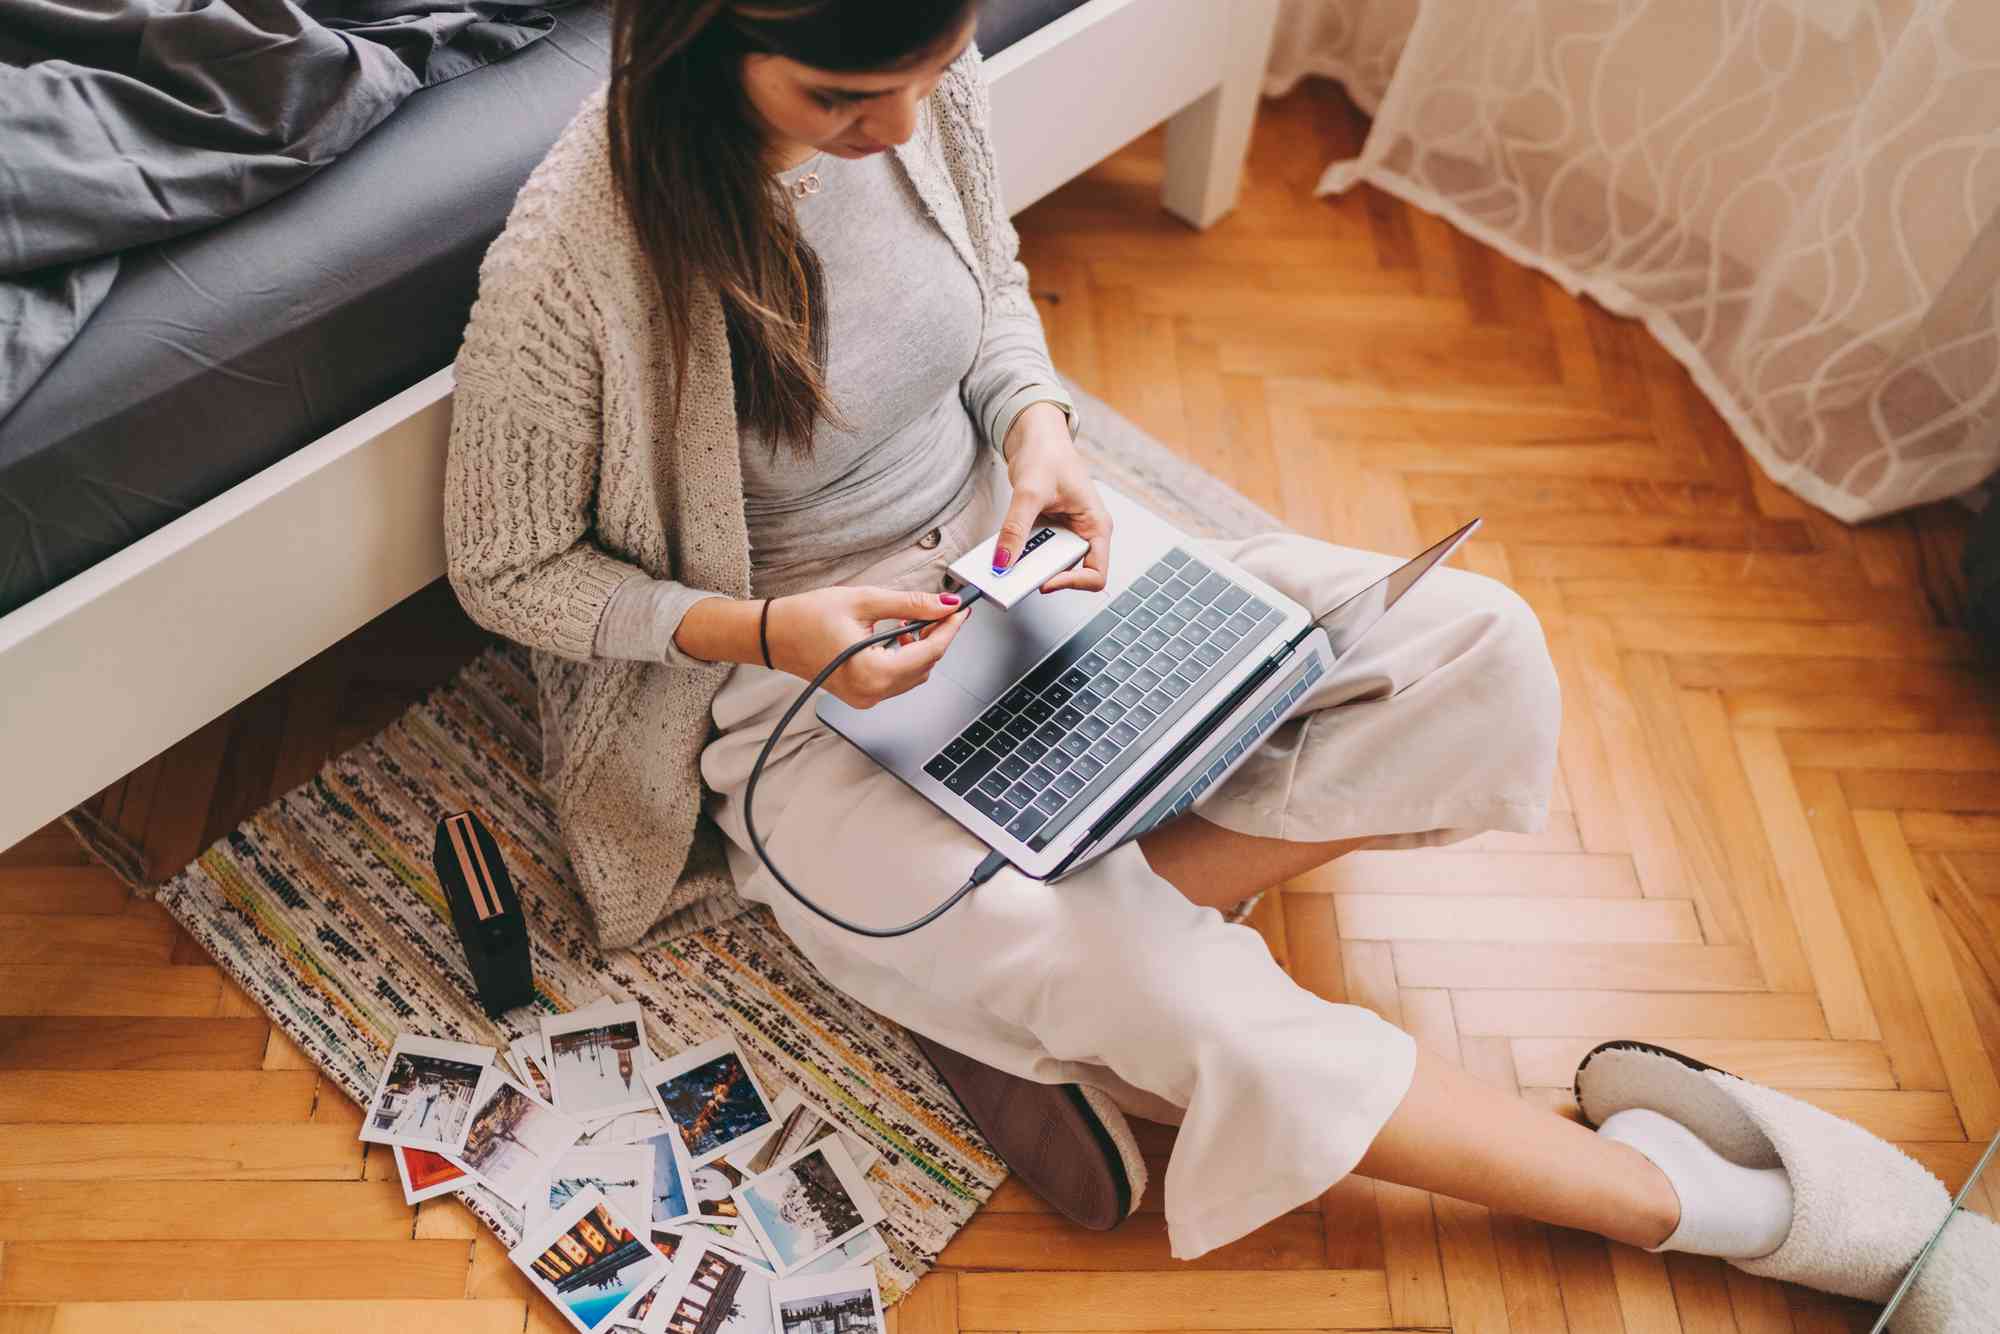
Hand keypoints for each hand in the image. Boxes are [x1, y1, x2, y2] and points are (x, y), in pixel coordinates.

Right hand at [766, 585, 970, 708]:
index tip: (961, 610)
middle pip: (925, 666)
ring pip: (914, 676)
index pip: (930, 652)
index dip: (950, 629)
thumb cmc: (805, 619)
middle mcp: (871, 693)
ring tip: (917, 620)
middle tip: (943, 610)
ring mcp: (866, 698)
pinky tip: (901, 636)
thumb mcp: (864, 601)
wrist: (772, 636)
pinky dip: (906, 659)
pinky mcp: (861, 696)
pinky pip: (897, 680)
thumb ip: (909, 604)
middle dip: (938, 638)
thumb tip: (943, 605)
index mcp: (873, 672)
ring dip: (922, 649)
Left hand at [995, 402, 1111, 593]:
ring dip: (1028, 567)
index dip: (1073, 583)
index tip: (1045, 581)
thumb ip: (1015, 528)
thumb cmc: (1049, 454)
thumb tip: (1003, 561)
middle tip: (1017, 575)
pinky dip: (1019, 554)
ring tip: (1005, 564)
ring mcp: (1065, 533)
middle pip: (1069, 571)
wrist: (1037, 436)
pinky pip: (1033, 551)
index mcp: (1096, 526)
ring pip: (1048, 564)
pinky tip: (1002, 551)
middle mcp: (1084, 533)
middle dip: (1043, 575)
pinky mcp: (1047, 530)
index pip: (1096, 573)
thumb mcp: (1030, 492)